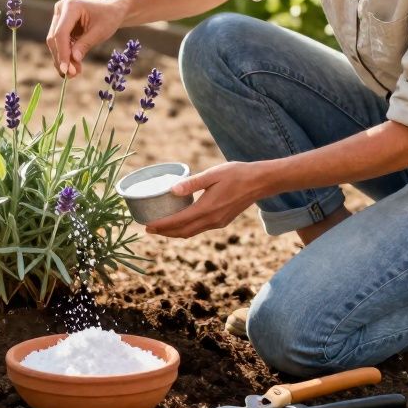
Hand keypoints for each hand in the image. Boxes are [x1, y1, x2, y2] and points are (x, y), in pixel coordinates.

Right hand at [46, 0, 125, 77]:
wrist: (112, 10)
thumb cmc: (109, 18)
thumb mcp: (100, 32)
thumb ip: (85, 45)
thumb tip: (73, 61)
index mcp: (70, 7)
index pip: (61, 33)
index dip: (63, 53)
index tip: (66, 70)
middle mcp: (61, 10)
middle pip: (55, 39)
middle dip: (62, 58)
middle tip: (72, 75)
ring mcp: (59, 18)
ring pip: (55, 43)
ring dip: (63, 60)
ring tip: (74, 74)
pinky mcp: (60, 26)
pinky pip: (59, 44)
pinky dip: (66, 56)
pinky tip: (73, 68)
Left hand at [145, 161, 269, 238]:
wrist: (260, 182)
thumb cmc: (236, 174)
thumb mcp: (213, 174)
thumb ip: (192, 183)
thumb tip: (172, 189)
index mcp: (207, 209)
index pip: (178, 222)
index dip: (161, 226)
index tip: (147, 226)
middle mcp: (212, 220)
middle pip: (183, 232)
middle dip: (164, 232)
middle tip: (148, 229)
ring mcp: (218, 222)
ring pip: (191, 232)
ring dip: (175, 232)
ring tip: (161, 228)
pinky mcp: (222, 221)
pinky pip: (199, 229)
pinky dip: (186, 229)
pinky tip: (181, 222)